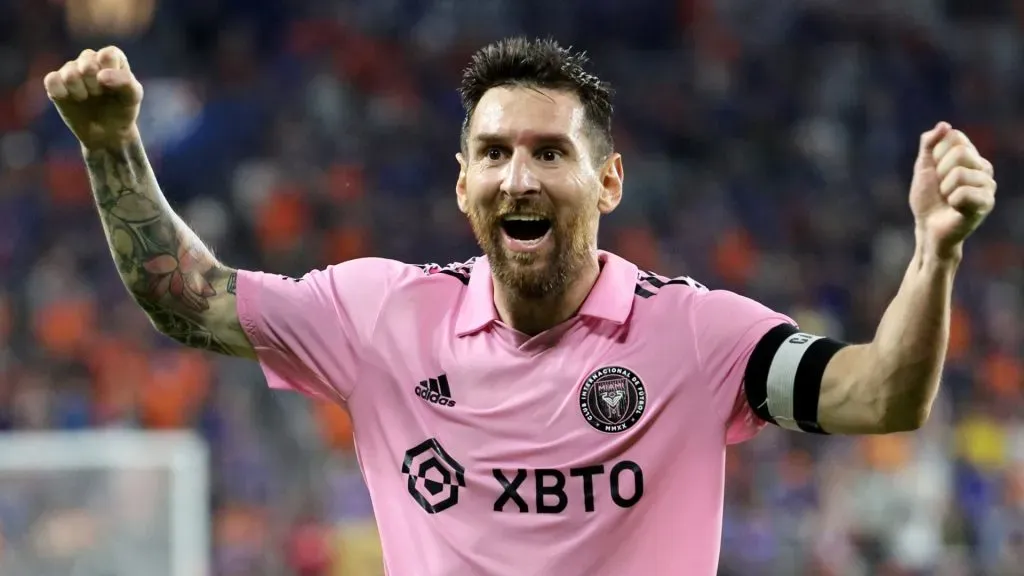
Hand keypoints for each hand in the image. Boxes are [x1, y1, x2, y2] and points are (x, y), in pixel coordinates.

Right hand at [43, 46, 142, 151]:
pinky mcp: (55, 82)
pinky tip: (71, 99)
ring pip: (70, 74)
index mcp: (110, 57)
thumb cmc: (122, 109)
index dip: (111, 73)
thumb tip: (100, 76)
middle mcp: (88, 59)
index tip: (114, 88)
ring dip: (81, 92)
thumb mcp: (133, 97)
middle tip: (100, 95)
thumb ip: (125, 81)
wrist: (107, 132)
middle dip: (96, 85)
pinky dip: (62, 93)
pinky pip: (51, 80)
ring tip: (87, 98)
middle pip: (87, 63)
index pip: (107, 55)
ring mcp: (70, 69)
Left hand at [910, 122, 996, 261]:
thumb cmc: (927, 199)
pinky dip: (951, 201)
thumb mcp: (923, 167)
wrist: (927, 228)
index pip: (955, 137)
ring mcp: (988, 185)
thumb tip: (945, 125)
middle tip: (941, 187)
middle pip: (960, 152)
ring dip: (945, 189)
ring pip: (960, 173)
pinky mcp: (986, 204)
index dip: (936, 154)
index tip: (935, 170)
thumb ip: (929, 143)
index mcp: (971, 156)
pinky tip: (955, 208)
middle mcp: (984, 168)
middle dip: (941, 171)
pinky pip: (963, 193)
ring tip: (948, 199)